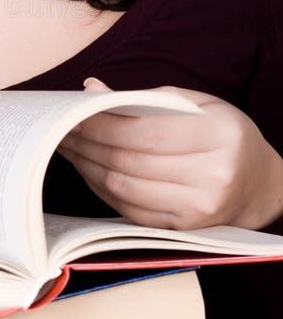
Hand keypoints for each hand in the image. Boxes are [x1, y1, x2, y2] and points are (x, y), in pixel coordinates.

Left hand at [57, 78, 282, 230]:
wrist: (259, 184)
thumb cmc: (223, 134)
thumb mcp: (195, 103)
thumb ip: (142, 98)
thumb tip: (90, 89)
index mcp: (218, 136)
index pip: (144, 131)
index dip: (101, 123)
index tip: (72, 112)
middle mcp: (212, 177)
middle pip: (129, 161)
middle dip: (87, 143)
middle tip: (59, 128)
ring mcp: (198, 209)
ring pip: (123, 187)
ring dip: (87, 166)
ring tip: (67, 147)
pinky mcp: (182, 229)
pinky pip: (128, 209)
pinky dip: (101, 188)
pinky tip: (88, 169)